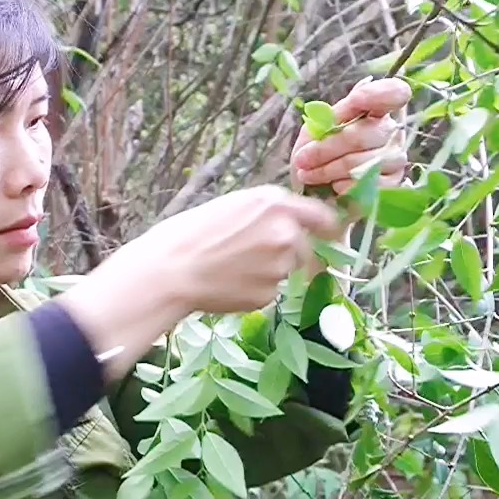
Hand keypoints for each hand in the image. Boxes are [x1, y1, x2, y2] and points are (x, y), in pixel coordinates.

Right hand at [160, 185, 343, 315]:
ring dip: (269, 273)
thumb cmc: (190, 233)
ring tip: (232, 269)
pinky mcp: (269, 294)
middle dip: (290, 256)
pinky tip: (228, 284)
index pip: (324, 217)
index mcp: (276, 204)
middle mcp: (286, 233)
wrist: (170, 270)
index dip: (328, 229)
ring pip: (286, 271)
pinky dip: (255, 291)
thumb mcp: (233, 207)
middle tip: (256, 260)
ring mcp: (280, 266)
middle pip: (306, 249)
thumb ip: (268, 214)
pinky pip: (270, 292)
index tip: (328, 237)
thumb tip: (292, 226)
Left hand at [290, 77, 410, 200]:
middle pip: (364, 134)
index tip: (355, 100)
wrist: (316, 195)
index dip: (378, 94)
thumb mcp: (315, 131)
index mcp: (375, 109)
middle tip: (302, 159)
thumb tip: (338, 107)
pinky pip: (368, 184)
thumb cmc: (318, 157)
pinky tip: (334, 187)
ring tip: (309, 175)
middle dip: (327, 148)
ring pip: (363, 162)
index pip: (395, 92)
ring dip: (329, 170)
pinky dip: (344, 186)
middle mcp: (391, 131)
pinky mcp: (394, 184)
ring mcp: (396, 157)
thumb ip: (329, 117)